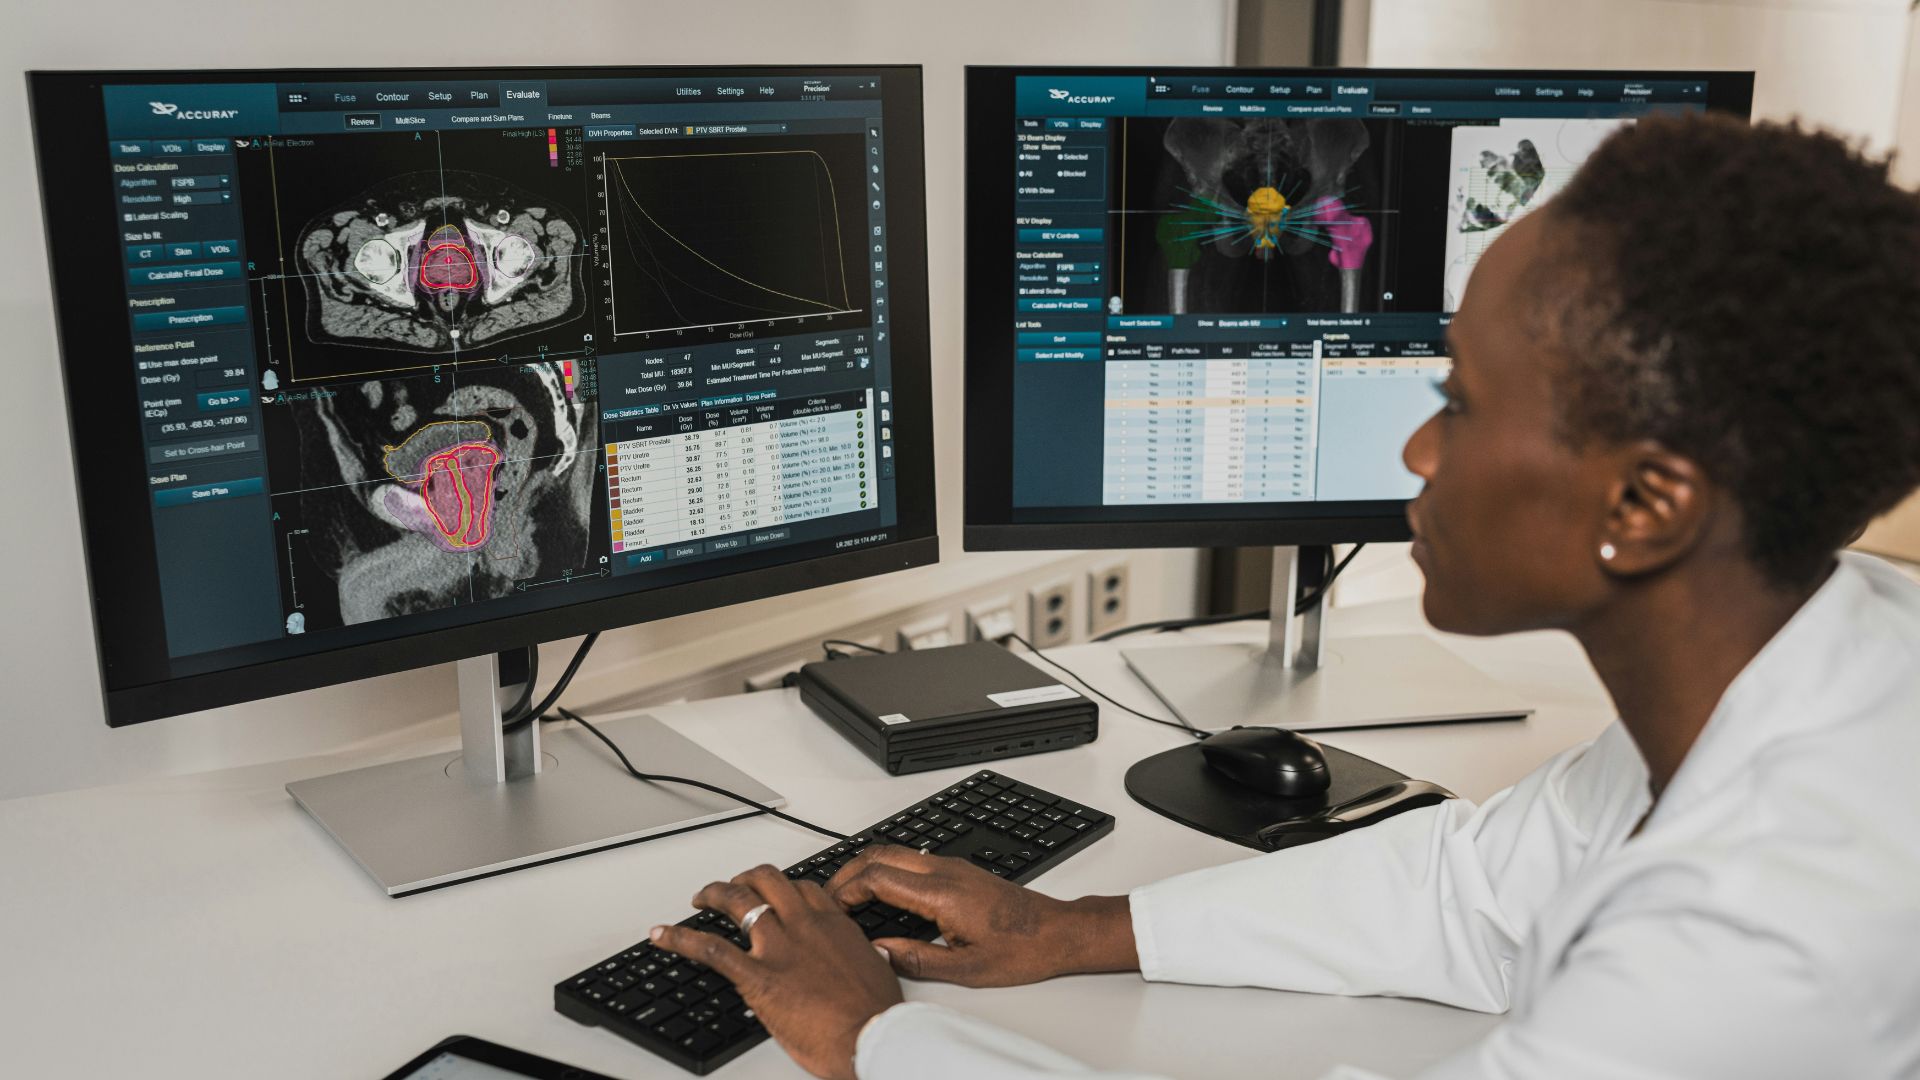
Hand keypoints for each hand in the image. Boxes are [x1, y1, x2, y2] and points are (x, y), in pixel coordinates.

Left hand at [652, 865, 901, 1079]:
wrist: (870, 1037)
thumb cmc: (876, 1014)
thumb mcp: (878, 973)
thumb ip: (866, 958)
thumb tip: (870, 958)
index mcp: (834, 925)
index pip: (803, 889)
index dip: (784, 888)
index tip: (775, 895)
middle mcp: (804, 926)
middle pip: (768, 881)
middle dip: (746, 879)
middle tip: (733, 887)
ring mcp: (778, 947)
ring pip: (738, 901)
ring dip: (715, 893)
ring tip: (701, 896)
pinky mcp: (757, 976)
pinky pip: (710, 948)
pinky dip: (680, 938)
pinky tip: (663, 935)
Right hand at [826, 845, 1137, 986]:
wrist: (1056, 933)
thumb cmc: (1020, 950)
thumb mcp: (965, 969)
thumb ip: (917, 958)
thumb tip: (880, 950)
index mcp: (942, 894)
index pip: (878, 877)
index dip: (847, 889)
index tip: (833, 907)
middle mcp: (945, 872)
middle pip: (881, 853)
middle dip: (848, 871)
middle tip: (830, 896)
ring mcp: (953, 867)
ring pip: (896, 852)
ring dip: (867, 867)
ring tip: (850, 895)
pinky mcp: (959, 871)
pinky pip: (912, 860)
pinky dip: (887, 869)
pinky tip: (883, 894)